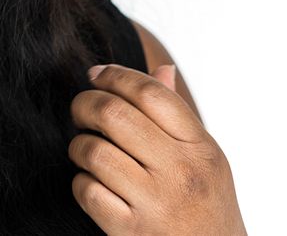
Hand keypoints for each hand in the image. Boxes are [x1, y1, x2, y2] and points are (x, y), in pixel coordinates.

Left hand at [69, 63, 246, 234]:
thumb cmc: (206, 208)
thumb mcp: (207, 161)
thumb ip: (179, 117)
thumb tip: (161, 68)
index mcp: (201, 148)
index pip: (151, 93)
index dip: (115, 75)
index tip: (96, 75)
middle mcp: (181, 173)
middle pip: (114, 114)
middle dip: (84, 104)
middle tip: (79, 110)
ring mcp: (156, 204)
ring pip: (94, 151)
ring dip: (79, 146)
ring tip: (84, 149)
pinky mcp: (131, 232)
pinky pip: (87, 191)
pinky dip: (80, 183)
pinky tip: (91, 183)